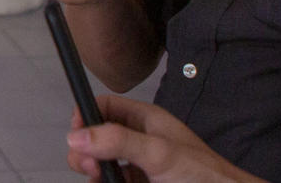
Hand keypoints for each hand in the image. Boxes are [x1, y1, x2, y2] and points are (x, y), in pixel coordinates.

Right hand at [67, 96, 264, 182]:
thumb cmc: (204, 176)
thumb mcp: (158, 154)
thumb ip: (117, 142)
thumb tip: (76, 136)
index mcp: (145, 120)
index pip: (104, 106)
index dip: (86, 115)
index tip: (76, 135)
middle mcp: (139, 140)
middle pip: (96, 137)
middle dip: (85, 150)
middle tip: (88, 167)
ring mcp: (140, 166)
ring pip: (101, 163)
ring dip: (93, 170)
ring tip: (98, 180)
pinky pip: (114, 180)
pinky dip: (104, 182)